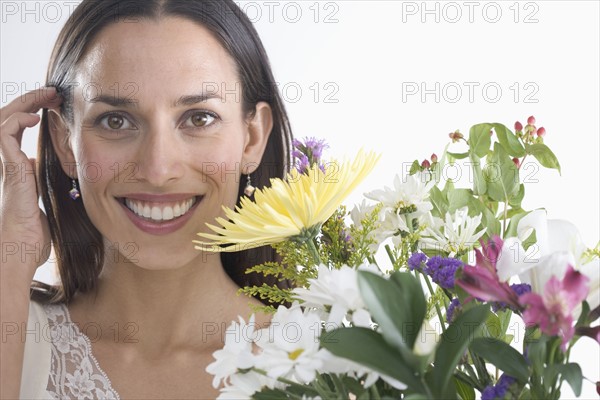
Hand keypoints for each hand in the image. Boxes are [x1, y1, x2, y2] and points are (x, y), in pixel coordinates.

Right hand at [0, 87, 62, 273]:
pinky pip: (2, 134)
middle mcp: (8, 163)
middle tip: (52, 92)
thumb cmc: (32, 236)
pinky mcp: (8, 170)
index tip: (54, 105)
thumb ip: (46, 187)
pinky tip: (35, 118)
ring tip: (45, 96)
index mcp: (18, 168)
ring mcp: (6, 165)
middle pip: (9, 119)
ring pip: (2, 120)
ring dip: (23, 103)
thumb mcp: (47, 204)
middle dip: (29, 101)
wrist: (19, 253)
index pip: (18, 129)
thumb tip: (50, 176)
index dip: (33, 112)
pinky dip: (16, 120)